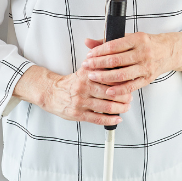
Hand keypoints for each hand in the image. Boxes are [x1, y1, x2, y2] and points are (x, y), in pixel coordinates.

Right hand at [12, 64, 132, 126]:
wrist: (50, 92)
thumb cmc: (70, 82)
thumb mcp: (83, 70)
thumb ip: (97, 65)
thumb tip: (114, 61)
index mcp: (87, 75)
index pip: (109, 77)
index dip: (122, 81)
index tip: (130, 82)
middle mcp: (84, 88)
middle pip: (110, 92)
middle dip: (124, 96)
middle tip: (130, 97)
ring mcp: (81, 102)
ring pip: (106, 106)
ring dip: (120, 108)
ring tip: (126, 107)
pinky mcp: (78, 114)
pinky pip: (97, 118)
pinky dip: (110, 120)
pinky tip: (117, 119)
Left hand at [82, 32, 181, 96]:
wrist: (169, 51)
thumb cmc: (148, 43)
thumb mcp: (130, 37)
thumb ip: (108, 41)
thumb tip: (88, 42)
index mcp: (137, 39)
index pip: (114, 46)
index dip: (99, 52)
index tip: (89, 55)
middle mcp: (142, 53)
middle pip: (115, 61)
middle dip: (98, 64)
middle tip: (87, 67)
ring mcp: (145, 67)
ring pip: (121, 74)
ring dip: (104, 77)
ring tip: (93, 77)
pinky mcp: (147, 78)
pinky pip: (131, 86)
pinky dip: (118, 90)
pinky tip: (108, 91)